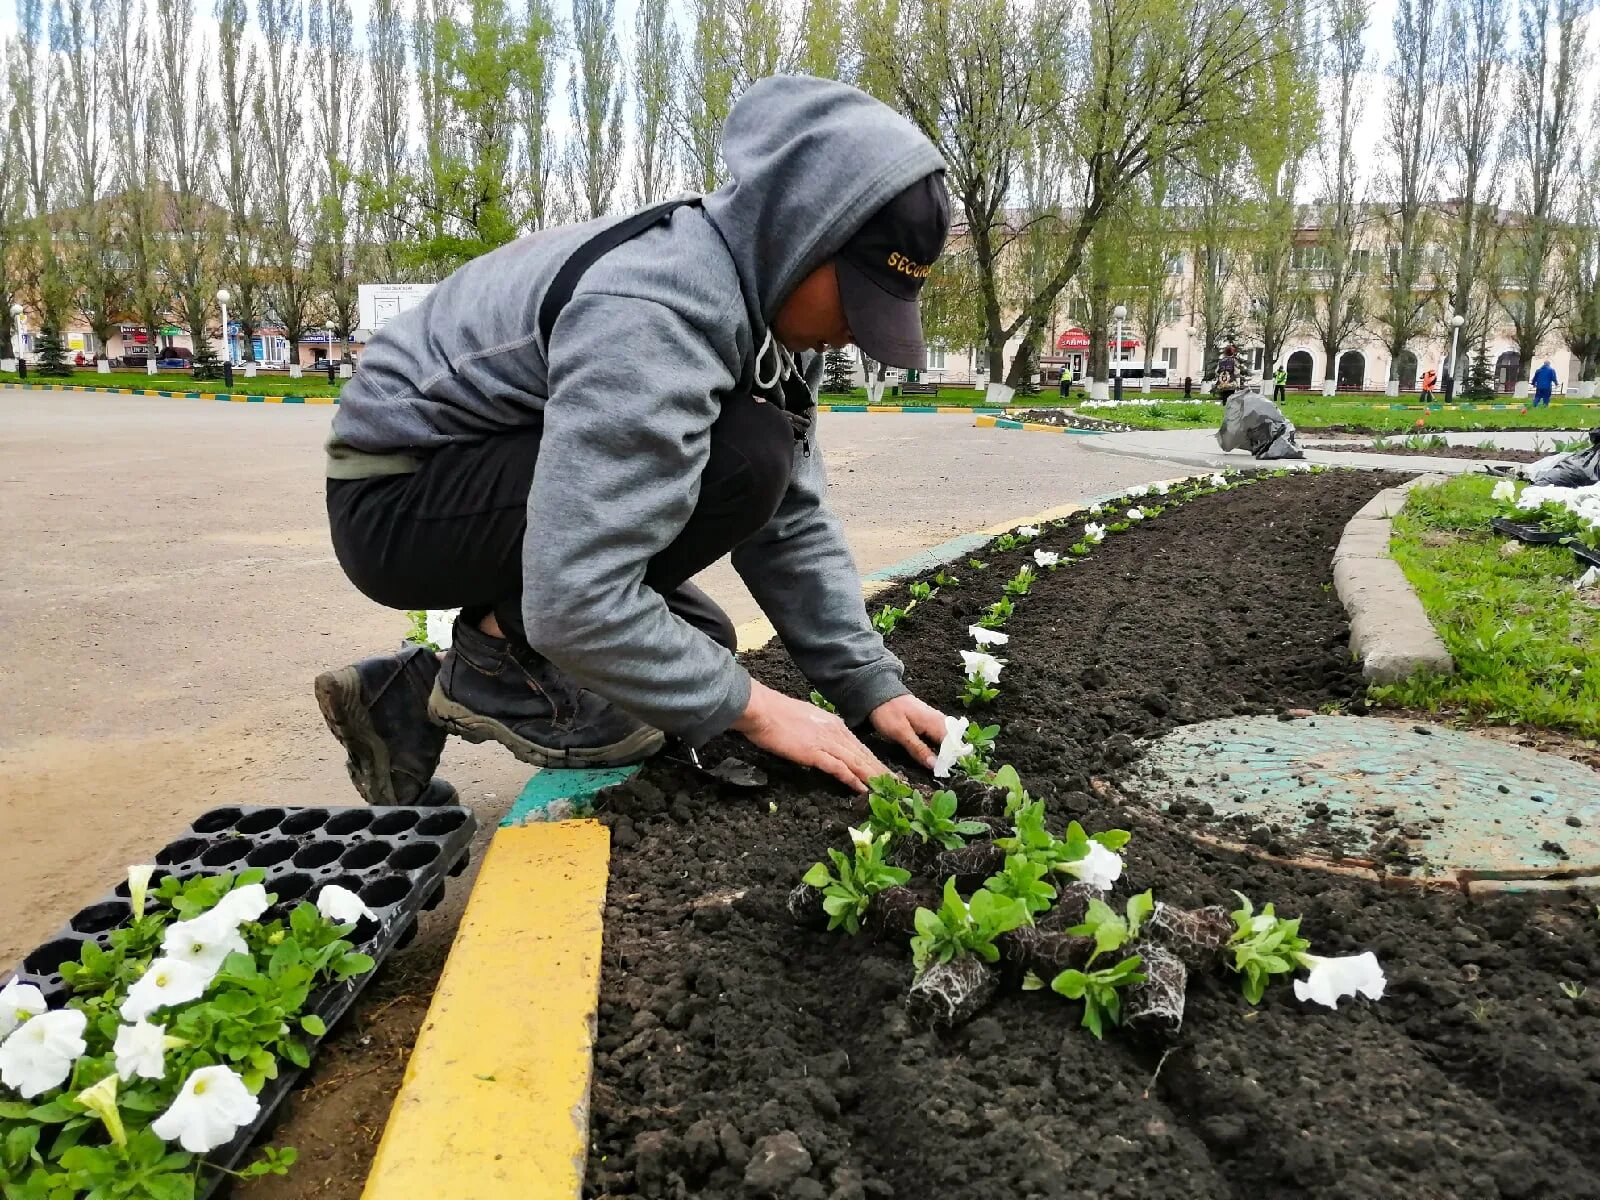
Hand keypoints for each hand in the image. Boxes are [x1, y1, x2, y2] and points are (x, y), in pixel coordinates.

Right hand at [732, 681, 888, 792]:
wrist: (763, 710)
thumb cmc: (778, 715)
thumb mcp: (807, 721)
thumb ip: (820, 732)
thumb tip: (825, 745)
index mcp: (835, 725)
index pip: (860, 747)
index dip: (875, 762)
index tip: (888, 773)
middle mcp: (836, 733)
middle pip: (864, 755)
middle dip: (882, 771)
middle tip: (898, 786)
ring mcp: (826, 743)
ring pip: (857, 762)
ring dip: (873, 777)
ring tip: (887, 790)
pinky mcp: (815, 753)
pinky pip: (838, 768)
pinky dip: (852, 779)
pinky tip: (862, 789)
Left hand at [868, 693, 947, 771]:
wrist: (880, 694)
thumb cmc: (888, 713)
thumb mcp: (900, 733)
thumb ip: (918, 749)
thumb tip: (935, 765)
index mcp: (935, 722)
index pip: (953, 744)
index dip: (951, 758)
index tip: (943, 771)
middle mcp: (940, 719)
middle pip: (953, 741)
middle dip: (950, 755)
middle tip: (942, 769)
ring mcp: (936, 718)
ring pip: (949, 737)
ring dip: (946, 750)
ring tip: (940, 763)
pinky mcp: (931, 719)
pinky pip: (942, 733)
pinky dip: (940, 743)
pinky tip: (935, 752)